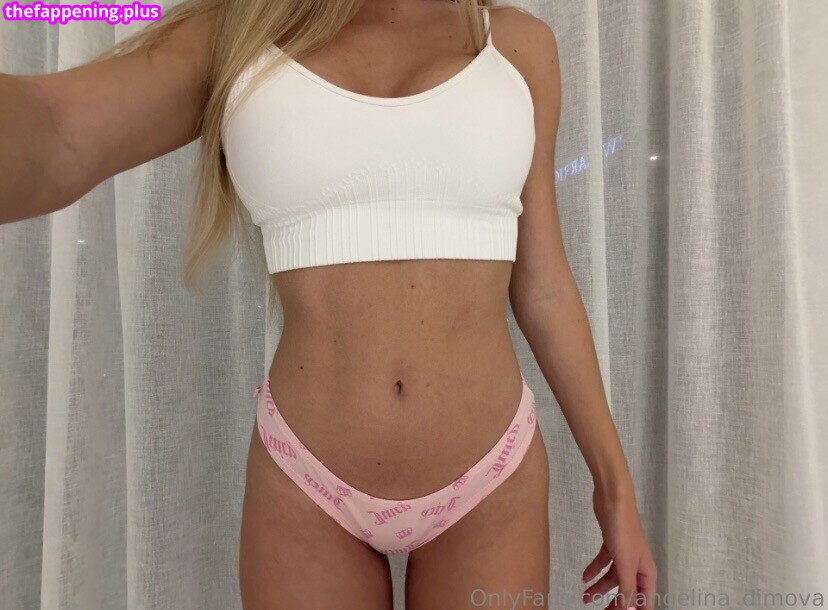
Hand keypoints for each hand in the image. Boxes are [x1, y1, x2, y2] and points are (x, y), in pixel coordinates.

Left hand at [582, 482, 656, 608]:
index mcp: (646, 571)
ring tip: (584, 597)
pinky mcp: (611, 543)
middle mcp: (637, 564)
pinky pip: (603, 562)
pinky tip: (584, 576)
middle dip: (614, 603)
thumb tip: (628, 609)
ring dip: (599, 588)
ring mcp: (624, 553)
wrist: (612, 498)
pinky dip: (594, 570)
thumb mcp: (625, 563)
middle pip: (627, 591)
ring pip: (612, 577)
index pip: (644, 600)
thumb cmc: (624, 526)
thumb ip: (627, 588)